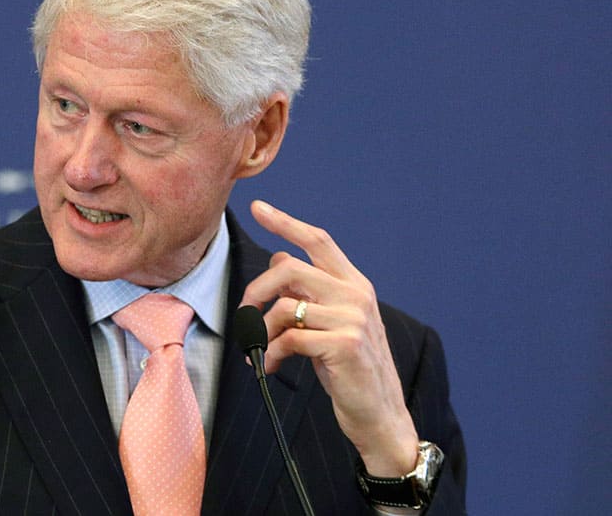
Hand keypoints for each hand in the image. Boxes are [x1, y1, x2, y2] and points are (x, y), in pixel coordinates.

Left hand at [240, 200, 418, 476]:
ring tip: (259, 353)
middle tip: (243, 315)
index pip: (318, 240)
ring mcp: (353, 319)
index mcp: (353, 284)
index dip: (286, 222)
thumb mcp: (331, 324)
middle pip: (289, 270)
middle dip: (255, 291)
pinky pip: (289, 338)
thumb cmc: (349, 369)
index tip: (258, 207)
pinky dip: (272, 354)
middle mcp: (356, 295)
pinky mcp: (345, 344)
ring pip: (284, 307)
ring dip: (261, 333)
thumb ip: (310, 292)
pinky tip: (272, 367)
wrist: (380, 415)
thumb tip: (279, 259)